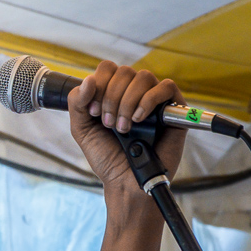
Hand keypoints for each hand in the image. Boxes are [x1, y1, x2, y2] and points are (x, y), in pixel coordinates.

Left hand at [66, 61, 186, 194]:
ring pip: (144, 77)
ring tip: (124, 126)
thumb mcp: (82, 129)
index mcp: (114, 92)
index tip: (94, 112)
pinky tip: (139, 118)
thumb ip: (77, 103)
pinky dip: (149, 99)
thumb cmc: (107, 157)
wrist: (125, 182)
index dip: (99, 85)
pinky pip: (167, 86)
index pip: (108, 68)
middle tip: (108, 124)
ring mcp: (154, 100)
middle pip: (124, 71)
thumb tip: (88, 79)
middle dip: (111, 97)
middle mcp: (134, 93)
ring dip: (128, 101)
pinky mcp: (173, 110)